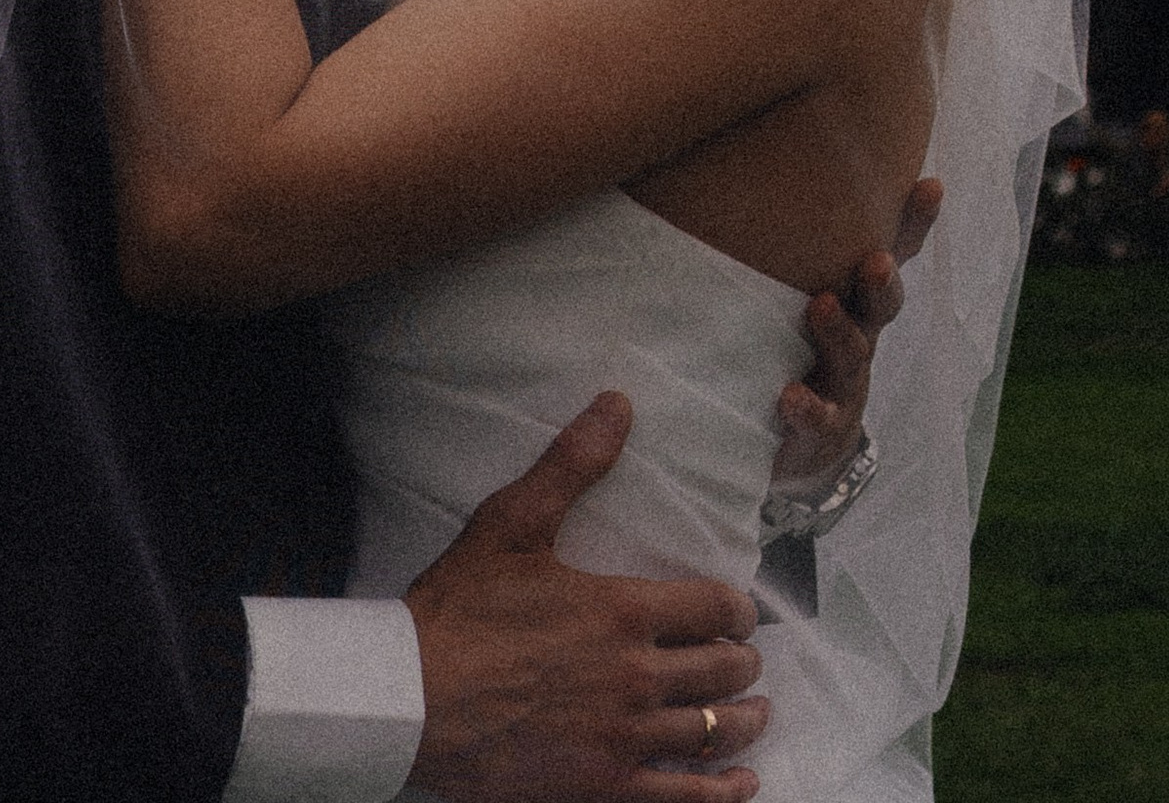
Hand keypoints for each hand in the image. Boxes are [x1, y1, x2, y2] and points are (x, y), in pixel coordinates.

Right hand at [405, 397, 765, 802]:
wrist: (412, 701)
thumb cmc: (460, 610)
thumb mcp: (512, 522)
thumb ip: (572, 464)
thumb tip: (618, 404)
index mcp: (622, 610)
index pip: (714, 608)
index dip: (738, 609)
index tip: (740, 611)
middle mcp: (636, 676)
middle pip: (722, 671)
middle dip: (743, 663)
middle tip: (744, 659)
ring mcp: (623, 738)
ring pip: (712, 731)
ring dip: (744, 721)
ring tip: (756, 714)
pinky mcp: (603, 787)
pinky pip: (683, 796)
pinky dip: (722, 791)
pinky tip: (742, 783)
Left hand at [770, 175, 941, 484]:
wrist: (808, 447)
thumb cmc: (799, 345)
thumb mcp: (800, 292)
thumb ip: (787, 244)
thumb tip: (733, 161)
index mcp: (858, 298)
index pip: (895, 254)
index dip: (914, 223)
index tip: (931, 184)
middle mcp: (861, 335)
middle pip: (881, 305)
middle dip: (881, 281)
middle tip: (875, 259)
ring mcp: (844, 384)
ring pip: (852, 355)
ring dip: (840, 331)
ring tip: (822, 306)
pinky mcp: (822, 427)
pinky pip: (817, 417)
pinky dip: (806, 406)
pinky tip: (790, 395)